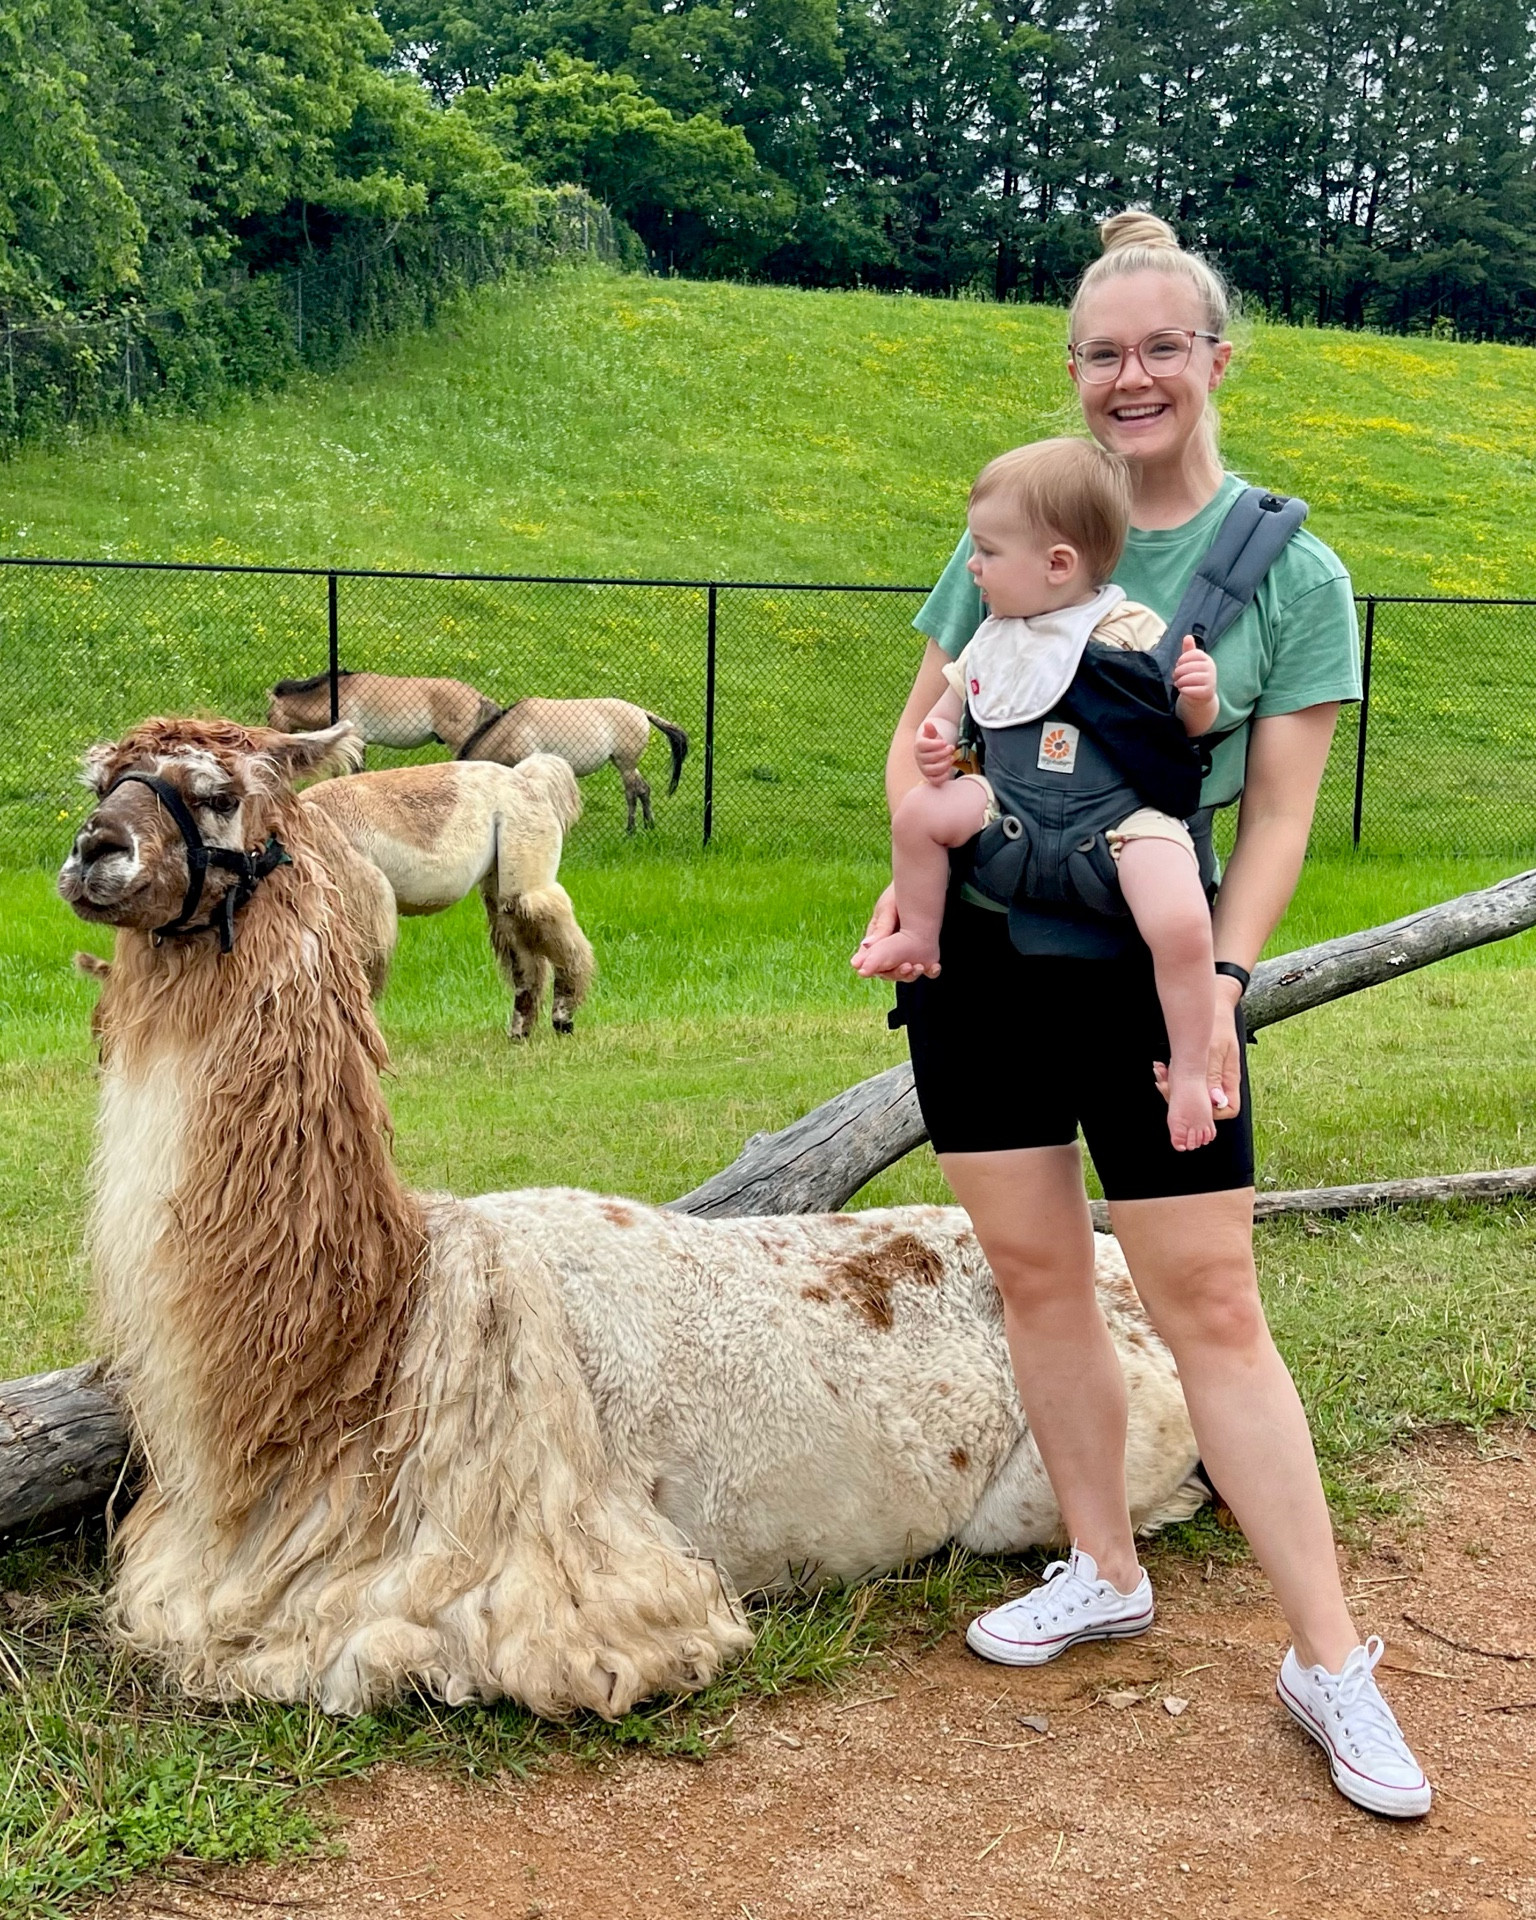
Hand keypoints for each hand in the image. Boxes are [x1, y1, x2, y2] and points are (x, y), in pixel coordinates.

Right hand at [852, 884, 940, 980]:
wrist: (917, 886)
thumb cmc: (895, 896)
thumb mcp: (886, 910)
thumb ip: (880, 929)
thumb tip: (866, 946)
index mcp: (876, 942)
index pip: (872, 964)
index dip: (880, 970)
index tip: (887, 969)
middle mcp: (890, 951)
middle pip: (890, 972)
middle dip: (898, 973)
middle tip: (908, 966)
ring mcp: (907, 953)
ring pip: (907, 972)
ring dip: (912, 974)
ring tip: (920, 967)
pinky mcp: (923, 952)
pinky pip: (927, 968)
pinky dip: (930, 971)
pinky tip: (934, 967)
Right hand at [914, 719, 956, 784]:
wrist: (933, 753)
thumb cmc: (934, 743)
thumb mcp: (933, 735)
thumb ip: (931, 730)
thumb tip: (928, 724)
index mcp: (919, 746)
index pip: (923, 745)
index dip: (935, 744)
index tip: (945, 742)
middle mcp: (919, 758)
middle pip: (930, 758)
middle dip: (943, 753)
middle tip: (951, 748)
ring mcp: (924, 769)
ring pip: (932, 770)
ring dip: (944, 764)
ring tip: (952, 758)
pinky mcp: (929, 777)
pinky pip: (935, 781)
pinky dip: (943, 777)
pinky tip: (949, 769)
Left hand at [1153, 975, 1243, 1119]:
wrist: (1214, 1003)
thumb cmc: (1217, 1023)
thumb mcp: (1215, 1048)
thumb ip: (1214, 1075)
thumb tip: (1215, 1101)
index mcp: (1231, 1078)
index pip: (1228, 1109)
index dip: (1211, 1111)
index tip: (1192, 1101)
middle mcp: (1220, 1080)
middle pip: (1205, 1105)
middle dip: (1183, 1099)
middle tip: (1164, 1085)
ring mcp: (1209, 1074)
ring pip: (1192, 1093)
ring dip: (1173, 1086)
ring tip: (1160, 1072)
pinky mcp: (1197, 1068)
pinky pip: (1185, 1080)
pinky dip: (1171, 1076)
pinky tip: (1161, 1067)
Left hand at [1172, 637, 1218, 731]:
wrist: (1201, 697)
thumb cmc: (1193, 676)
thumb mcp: (1191, 663)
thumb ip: (1188, 650)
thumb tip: (1187, 636)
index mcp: (1207, 659)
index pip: (1193, 654)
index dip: (1182, 659)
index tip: (1178, 664)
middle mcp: (1211, 668)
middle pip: (1189, 666)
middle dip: (1178, 672)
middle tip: (1175, 676)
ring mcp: (1211, 680)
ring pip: (1189, 678)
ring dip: (1180, 681)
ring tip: (1178, 683)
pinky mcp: (1208, 692)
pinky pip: (1191, 690)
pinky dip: (1184, 690)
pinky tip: (1182, 690)